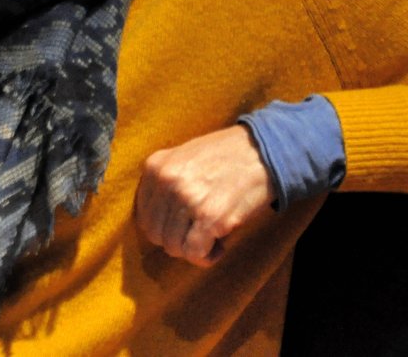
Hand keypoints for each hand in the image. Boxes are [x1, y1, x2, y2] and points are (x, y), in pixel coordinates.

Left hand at [135, 124, 273, 266]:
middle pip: (156, 235)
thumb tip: (155, 222)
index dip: (164, 227)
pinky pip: (195, 253)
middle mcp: (166, 182)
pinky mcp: (211, 217)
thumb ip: (163, 183)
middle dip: (177, 239)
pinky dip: (207, 256)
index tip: (182, 225)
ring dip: (193, 249)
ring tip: (211, 234)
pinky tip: (220, 244)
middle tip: (198, 231)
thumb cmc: (225, 157)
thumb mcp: (182, 157)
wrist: (264, 151)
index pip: (143, 216)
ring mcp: (187, 199)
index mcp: (155, 167)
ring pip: (174, 247)